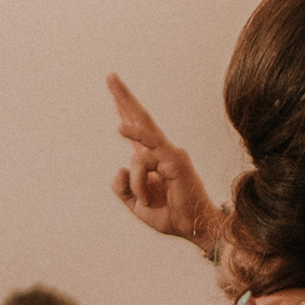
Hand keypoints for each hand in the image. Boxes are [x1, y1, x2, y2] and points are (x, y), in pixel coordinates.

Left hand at [108, 74, 221, 245]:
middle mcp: (162, 152)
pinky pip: (149, 147)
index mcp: (153, 161)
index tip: (114, 91)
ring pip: (138, 155)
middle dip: (123, 98)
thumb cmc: (172, 218)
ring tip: (145, 200)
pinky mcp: (174, 160)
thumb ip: (122, 189)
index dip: (125, 110)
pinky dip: (135, 136)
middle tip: (110, 76)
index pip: (136, 130)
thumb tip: (119, 170)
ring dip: (138, 183)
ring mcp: (169, 154)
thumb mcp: (137, 206)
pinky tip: (120, 127)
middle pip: (140, 119)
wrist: (195, 228)